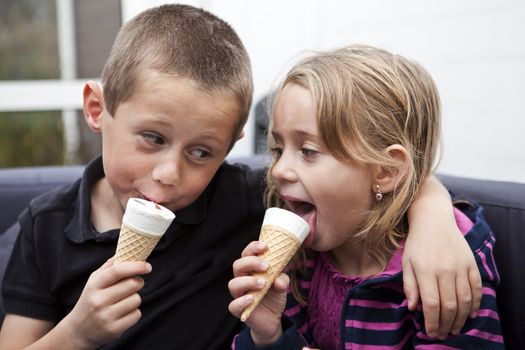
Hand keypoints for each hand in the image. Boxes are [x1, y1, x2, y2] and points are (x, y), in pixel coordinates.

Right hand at [58, 258, 151, 347]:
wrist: (78, 331)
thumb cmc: (90, 300)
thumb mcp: (94, 282)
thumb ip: (110, 267)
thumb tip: (127, 251)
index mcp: (94, 285)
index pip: (117, 271)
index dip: (135, 266)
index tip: (147, 266)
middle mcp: (99, 301)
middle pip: (132, 284)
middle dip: (138, 282)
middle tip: (133, 285)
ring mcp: (106, 316)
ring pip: (136, 299)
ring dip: (134, 299)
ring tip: (122, 302)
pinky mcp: (114, 330)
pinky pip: (137, 314)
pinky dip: (133, 313)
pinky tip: (122, 314)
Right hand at [228, 241, 287, 345]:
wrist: (273, 318)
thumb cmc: (273, 295)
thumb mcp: (282, 284)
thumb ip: (282, 279)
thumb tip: (278, 280)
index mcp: (251, 269)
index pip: (247, 253)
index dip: (253, 248)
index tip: (265, 246)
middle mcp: (242, 279)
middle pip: (238, 265)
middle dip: (251, 262)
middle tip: (266, 266)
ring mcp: (239, 294)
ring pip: (233, 284)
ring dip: (248, 281)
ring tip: (263, 283)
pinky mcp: (239, 309)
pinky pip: (233, 305)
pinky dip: (242, 301)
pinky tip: (252, 299)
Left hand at [403, 216, 481, 338]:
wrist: (434, 220)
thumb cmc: (417, 243)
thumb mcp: (406, 262)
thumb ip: (409, 285)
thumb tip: (413, 308)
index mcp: (426, 270)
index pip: (431, 304)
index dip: (432, 322)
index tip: (431, 332)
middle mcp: (445, 270)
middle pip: (449, 305)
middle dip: (446, 324)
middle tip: (443, 334)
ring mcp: (460, 266)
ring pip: (465, 299)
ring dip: (461, 318)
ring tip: (455, 329)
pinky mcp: (471, 263)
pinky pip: (477, 287)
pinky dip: (476, 303)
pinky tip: (470, 314)